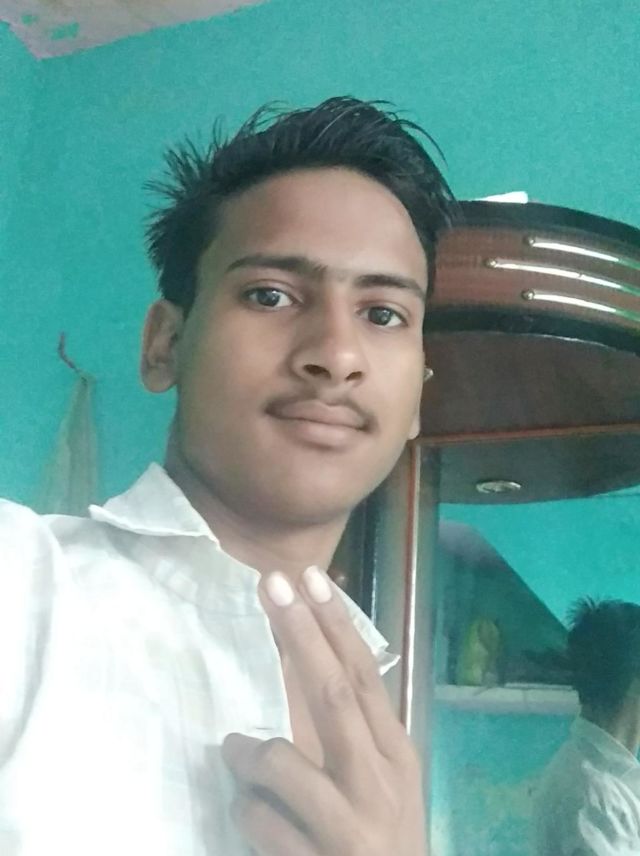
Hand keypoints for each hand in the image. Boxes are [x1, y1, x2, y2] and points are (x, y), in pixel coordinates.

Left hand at [221, 565, 427, 855]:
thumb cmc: (383, 836)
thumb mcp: (382, 780)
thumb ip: (352, 727)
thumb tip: (310, 656)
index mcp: (396, 754)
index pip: (365, 676)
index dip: (336, 625)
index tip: (310, 578)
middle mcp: (380, 782)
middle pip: (334, 695)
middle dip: (300, 635)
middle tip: (272, 584)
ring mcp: (351, 827)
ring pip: (281, 764)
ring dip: (246, 752)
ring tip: (237, 753)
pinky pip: (259, 821)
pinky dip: (246, 809)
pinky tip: (256, 816)